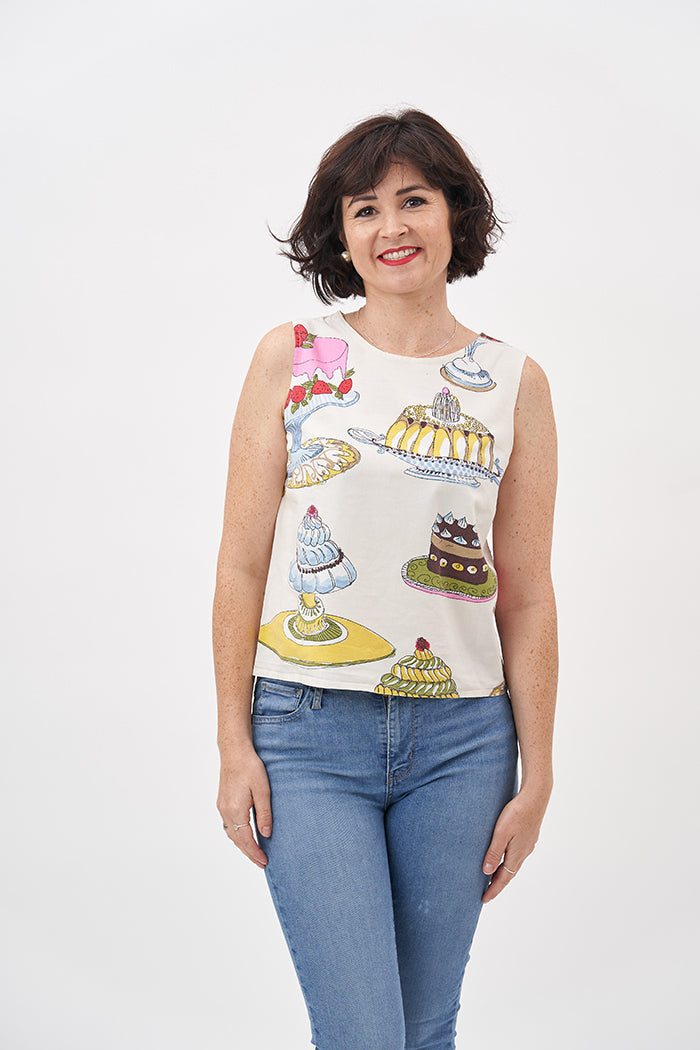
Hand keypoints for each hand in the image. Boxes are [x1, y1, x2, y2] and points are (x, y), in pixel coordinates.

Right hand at [217, 746, 271, 868]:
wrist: (234, 752)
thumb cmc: (250, 767)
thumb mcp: (263, 790)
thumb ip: (264, 813)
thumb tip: (266, 834)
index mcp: (236, 810)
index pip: (245, 839)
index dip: (255, 853)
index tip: (264, 862)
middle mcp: (226, 811)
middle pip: (236, 840)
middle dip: (249, 853)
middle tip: (261, 863)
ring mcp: (222, 807)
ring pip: (230, 834)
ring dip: (242, 845)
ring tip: (254, 853)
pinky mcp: (222, 802)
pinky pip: (228, 825)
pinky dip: (236, 835)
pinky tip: (244, 835)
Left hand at [481, 786, 549, 902]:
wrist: (536, 796)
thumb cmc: (517, 812)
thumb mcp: (501, 832)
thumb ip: (494, 852)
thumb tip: (486, 873)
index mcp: (517, 854)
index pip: (503, 879)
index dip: (493, 890)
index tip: (484, 900)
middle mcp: (524, 852)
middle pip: (509, 874)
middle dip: (497, 884)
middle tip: (486, 893)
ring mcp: (528, 844)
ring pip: (513, 864)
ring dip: (503, 873)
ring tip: (492, 878)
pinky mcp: (529, 835)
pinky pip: (516, 854)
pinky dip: (508, 861)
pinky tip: (504, 857)